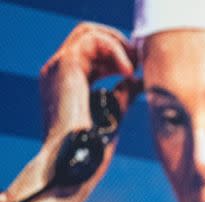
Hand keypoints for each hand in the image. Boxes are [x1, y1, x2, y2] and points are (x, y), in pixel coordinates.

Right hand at [0, 23, 139, 201]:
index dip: (120, 54)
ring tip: (137, 67)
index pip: (93, 51)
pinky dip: (116, 50)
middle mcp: (60, 71)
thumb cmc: (93, 149)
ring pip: (91, 32)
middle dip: (121, 44)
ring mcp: (59, 67)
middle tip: (142, 63)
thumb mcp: (113, 113)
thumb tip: (138, 80)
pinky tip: (129, 71)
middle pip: (91, 35)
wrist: (76, 162)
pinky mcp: (66, 66)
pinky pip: (93, 40)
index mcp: (69, 82)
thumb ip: (123, 94)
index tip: (141, 68)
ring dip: (120, 45)